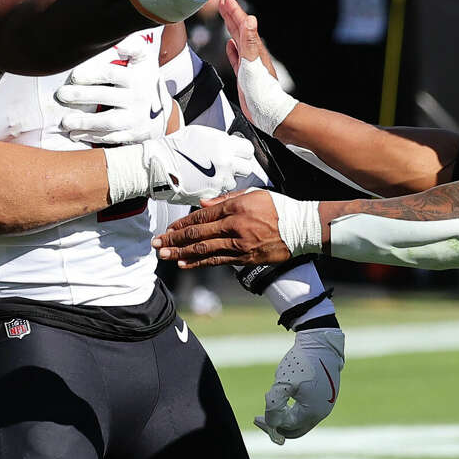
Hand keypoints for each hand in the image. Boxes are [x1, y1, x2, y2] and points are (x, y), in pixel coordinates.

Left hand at [56, 36, 169, 144]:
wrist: (163, 111)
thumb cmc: (146, 80)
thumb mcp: (145, 60)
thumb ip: (135, 46)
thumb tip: (122, 45)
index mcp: (138, 76)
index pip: (112, 73)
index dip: (92, 74)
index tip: (74, 76)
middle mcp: (138, 97)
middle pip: (106, 97)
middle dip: (82, 96)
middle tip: (61, 95)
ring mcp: (136, 118)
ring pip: (108, 121)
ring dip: (85, 122)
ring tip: (65, 122)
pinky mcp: (133, 134)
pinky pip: (111, 137)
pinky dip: (92, 136)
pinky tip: (76, 134)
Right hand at [143, 126, 254, 204]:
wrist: (159, 165)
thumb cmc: (175, 148)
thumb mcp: (200, 134)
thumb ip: (220, 140)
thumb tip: (230, 142)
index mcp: (224, 145)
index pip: (248, 150)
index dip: (242, 151)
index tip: (238, 153)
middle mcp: (225, 163)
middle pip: (246, 168)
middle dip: (238, 166)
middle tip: (227, 165)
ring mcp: (219, 180)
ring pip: (233, 182)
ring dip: (226, 179)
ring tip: (210, 174)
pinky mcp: (211, 194)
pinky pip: (220, 192)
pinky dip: (214, 188)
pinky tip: (203, 181)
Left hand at [153, 189, 313, 266]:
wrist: (302, 228)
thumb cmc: (278, 208)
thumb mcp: (253, 194)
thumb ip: (226, 198)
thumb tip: (203, 202)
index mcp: (235, 207)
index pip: (201, 216)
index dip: (181, 224)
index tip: (168, 228)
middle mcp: (234, 226)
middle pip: (197, 234)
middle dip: (174, 239)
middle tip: (157, 243)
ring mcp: (239, 244)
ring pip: (203, 250)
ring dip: (180, 253)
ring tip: (164, 255)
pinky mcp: (245, 258)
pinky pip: (217, 261)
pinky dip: (198, 263)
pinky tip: (184, 264)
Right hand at [219, 0, 295, 134]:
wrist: (268, 112)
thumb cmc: (261, 89)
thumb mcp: (252, 62)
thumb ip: (249, 41)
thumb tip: (249, 19)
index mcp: (253, 49)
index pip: (242, 25)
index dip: (234, 12)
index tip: (226, 0)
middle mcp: (251, 54)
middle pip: (239, 30)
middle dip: (231, 15)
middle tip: (224, 2)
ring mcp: (248, 64)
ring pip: (237, 41)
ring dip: (231, 28)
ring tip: (226, 18)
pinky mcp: (244, 74)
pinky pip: (236, 57)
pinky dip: (232, 50)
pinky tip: (230, 46)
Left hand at [255, 327, 344, 444]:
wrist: (320, 342)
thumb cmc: (302, 362)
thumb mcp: (283, 383)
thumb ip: (274, 405)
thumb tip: (272, 424)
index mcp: (313, 413)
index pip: (287, 427)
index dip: (269, 424)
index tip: (255, 418)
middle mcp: (322, 412)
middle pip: (296, 430)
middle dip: (278, 426)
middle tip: (261, 419)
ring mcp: (326, 404)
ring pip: (302, 420)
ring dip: (286, 417)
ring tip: (272, 406)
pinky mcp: (326, 395)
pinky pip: (308, 410)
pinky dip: (295, 410)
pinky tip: (285, 397)